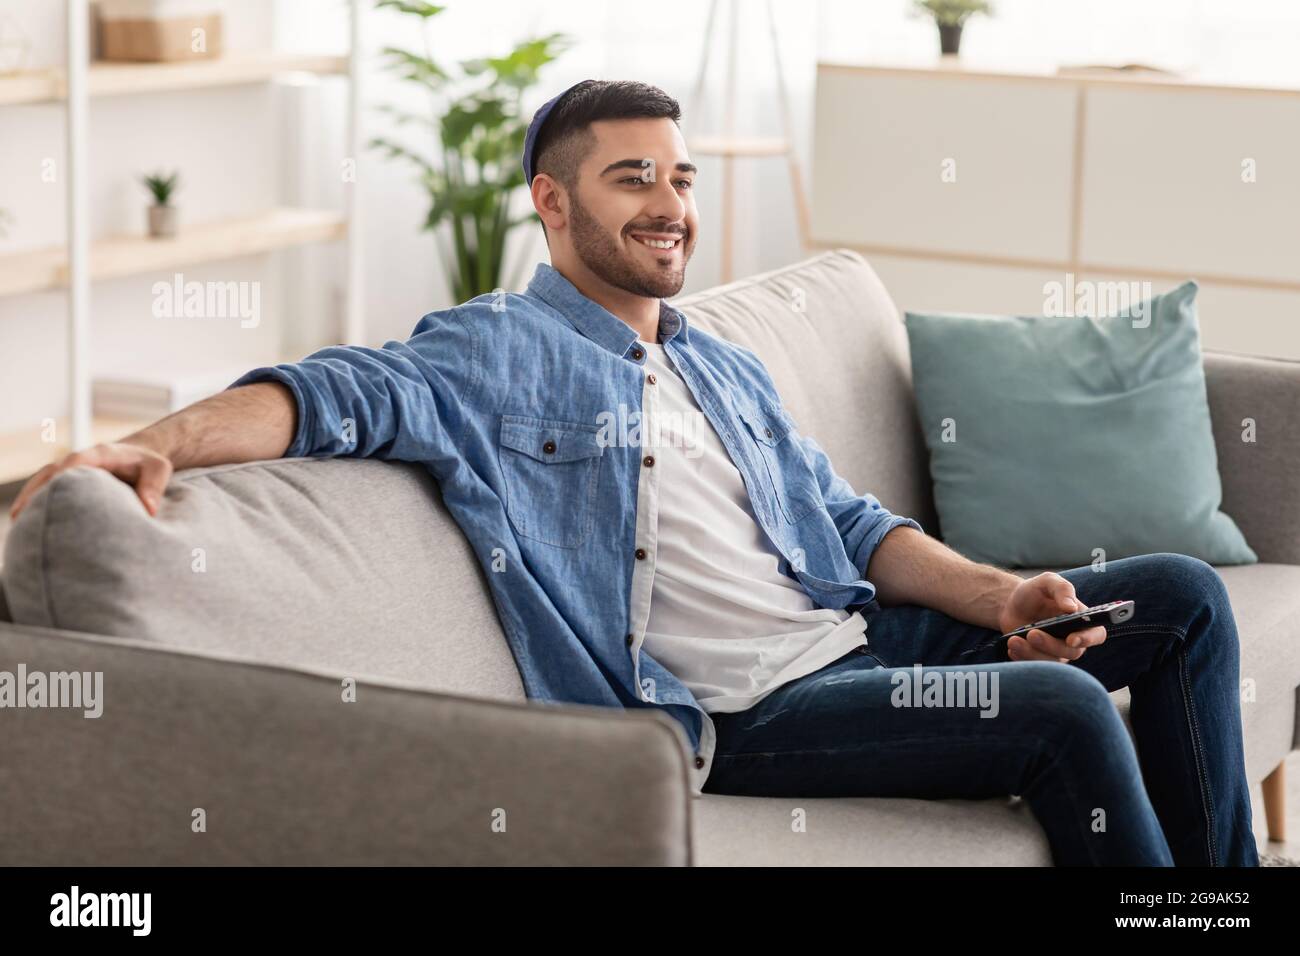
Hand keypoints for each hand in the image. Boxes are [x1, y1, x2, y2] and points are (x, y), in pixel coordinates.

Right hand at [9, 441, 173, 520]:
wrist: (141, 456)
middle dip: (37, 491)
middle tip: (24, 515)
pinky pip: (45, 489)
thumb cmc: (150, 465)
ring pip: (43, 481)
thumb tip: (149, 510)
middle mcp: (80, 459)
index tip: (54, 493)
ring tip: (18, 522)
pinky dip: (34, 502)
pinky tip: (24, 522)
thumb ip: (154, 486)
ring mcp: (70, 469)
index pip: (77, 461)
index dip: (65, 475)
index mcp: (101, 454)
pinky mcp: (67, 480)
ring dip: (29, 498)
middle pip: (51, 472)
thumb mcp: (159, 470)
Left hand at [997, 572, 1106, 662]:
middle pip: (1071, 652)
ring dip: (1032, 653)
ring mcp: (1057, 652)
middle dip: (1050, 645)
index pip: (1096, 634)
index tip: (1071, 639)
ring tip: (1014, 640)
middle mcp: (1073, 639)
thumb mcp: (1048, 581)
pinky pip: (1035, 666)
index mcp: (1082, 620)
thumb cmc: (1035, 591)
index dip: (1087, 639)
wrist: (1012, 604)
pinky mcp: (1040, 659)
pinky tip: (1012, 646)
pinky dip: (1022, 658)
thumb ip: (1062, 589)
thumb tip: (1071, 607)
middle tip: (1032, 634)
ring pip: (1051, 662)